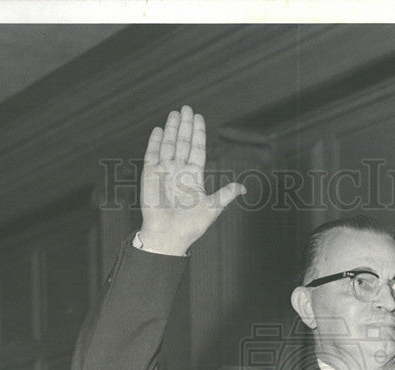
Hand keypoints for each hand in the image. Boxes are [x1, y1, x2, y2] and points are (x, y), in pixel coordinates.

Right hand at [139, 105, 245, 254]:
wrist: (169, 236)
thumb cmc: (190, 226)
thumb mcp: (212, 208)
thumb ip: (225, 195)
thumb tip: (243, 188)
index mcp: (193, 177)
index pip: (197, 150)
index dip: (198, 134)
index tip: (199, 117)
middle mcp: (179, 171)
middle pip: (183, 143)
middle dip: (185, 125)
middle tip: (187, 107)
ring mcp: (164, 172)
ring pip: (168, 145)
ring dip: (171, 129)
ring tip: (175, 113)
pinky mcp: (150, 175)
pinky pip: (151, 154)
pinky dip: (154, 142)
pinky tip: (158, 129)